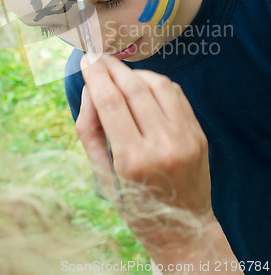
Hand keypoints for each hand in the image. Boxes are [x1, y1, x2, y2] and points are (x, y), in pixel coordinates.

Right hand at [77, 54, 211, 252]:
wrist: (182, 228)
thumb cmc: (135, 203)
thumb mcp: (102, 175)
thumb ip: (89, 130)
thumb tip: (90, 89)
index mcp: (133, 160)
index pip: (110, 102)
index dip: (96, 76)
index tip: (86, 59)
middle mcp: (163, 145)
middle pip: (133, 88)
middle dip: (112, 67)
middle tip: (98, 57)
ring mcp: (186, 138)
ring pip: (157, 84)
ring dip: (134, 72)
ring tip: (119, 73)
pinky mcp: (198, 134)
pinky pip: (176, 93)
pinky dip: (156, 82)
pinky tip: (144, 84)